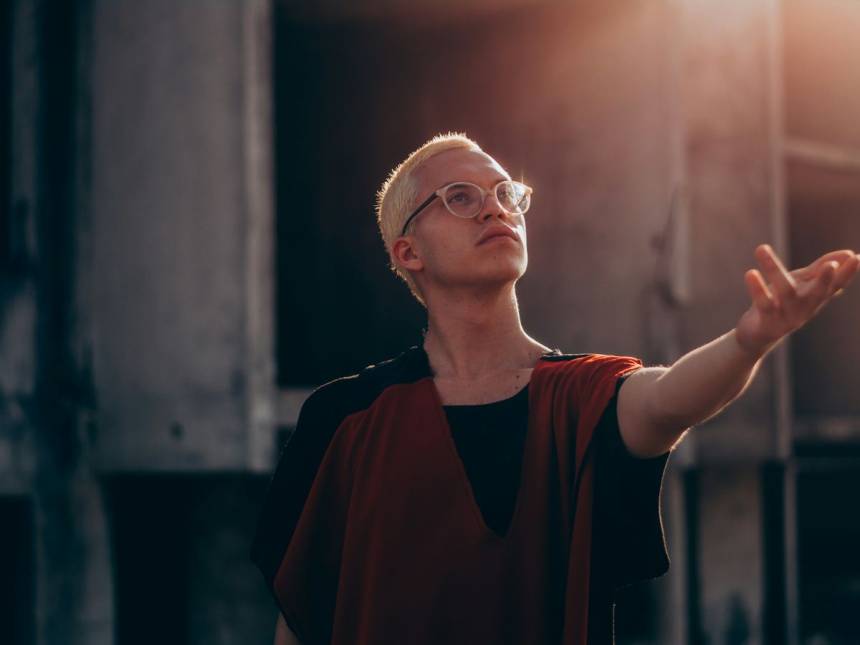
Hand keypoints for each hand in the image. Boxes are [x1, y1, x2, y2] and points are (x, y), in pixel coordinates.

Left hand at [734, 244, 859, 356]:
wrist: (756, 336)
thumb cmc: (782, 305)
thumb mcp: (801, 285)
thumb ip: (819, 270)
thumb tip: (849, 254)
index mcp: (815, 298)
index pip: (835, 284)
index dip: (847, 274)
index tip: (857, 258)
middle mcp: (805, 308)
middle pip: (817, 293)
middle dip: (825, 280)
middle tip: (831, 266)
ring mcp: (787, 316)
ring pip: (784, 292)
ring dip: (773, 269)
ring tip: (761, 248)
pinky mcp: (767, 323)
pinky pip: (764, 304)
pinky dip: (757, 289)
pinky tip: (750, 272)